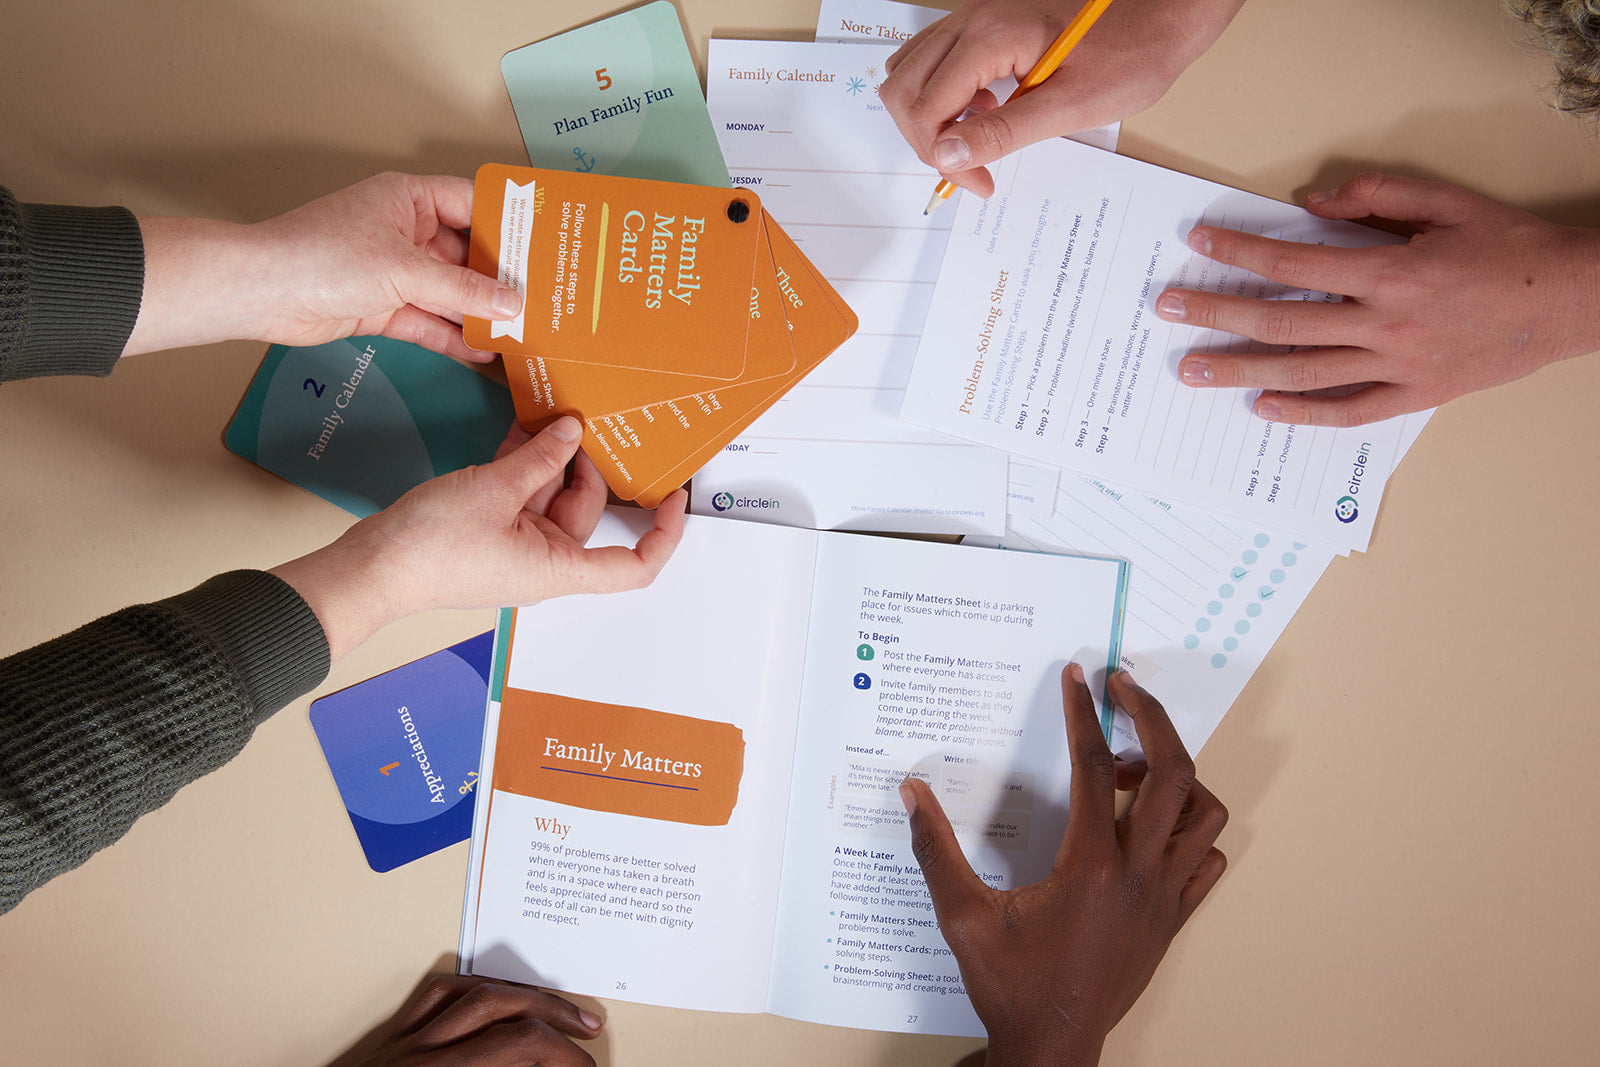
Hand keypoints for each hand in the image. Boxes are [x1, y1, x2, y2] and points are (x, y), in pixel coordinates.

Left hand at [125, 172, 520, 361]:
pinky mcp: (382, 306)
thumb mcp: (404, 269)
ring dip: (479, 314)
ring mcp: (393, 271)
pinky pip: (428, 321)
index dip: (508, 224)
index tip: (543, 246)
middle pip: (465, 255)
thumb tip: (510, 303)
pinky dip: (453, 336)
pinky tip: (484, 352)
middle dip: (499, 280)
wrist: (260, 292)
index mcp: (408, 199)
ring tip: (522, 332)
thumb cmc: (321, 256)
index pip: (471, 204)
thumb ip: (461, 290)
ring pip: (449, 293)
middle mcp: (403, 231)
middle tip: (541, 298)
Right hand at [271, 416, 686, 659]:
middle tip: (580, 420)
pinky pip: (521, 495)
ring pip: (551, 495)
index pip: (635, 565)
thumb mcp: (494, 489)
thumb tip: (571, 432)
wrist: (372, 567)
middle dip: (586, 465)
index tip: (674, 495)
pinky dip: (524, 465)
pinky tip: (523, 427)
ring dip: (550, 457)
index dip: (663, 533)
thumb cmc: (430, 549)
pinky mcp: (490, 532)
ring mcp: (517, 548)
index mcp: (559, 570)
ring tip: (551, 413)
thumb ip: (539, 458)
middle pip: (588, 511)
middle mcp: (545, 564)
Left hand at [350, 974, 598, 1065]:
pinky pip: (436, 997)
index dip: (564, 1056)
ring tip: (554, 1008)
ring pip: (475, 994)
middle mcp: (424, 1056)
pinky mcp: (391, 1042)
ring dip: (523, 995)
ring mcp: (405, 1044)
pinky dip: (473, 990)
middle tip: (587, 1034)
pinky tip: (496, 995)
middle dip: (555, 1018)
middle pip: (504, 1012)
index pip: (521, 1046)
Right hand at [879, 0, 1243, 195]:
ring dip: (930, 111)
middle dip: (924, 137)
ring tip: (978, 132)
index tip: (979, 182)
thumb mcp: (1069, 106)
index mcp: (990, 36)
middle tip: (970, 167)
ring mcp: (975, 12)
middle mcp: (973, 17)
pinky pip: (936, 55)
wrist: (1163, 13)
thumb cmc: (1130, 54)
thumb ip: (1001, 133)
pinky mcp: (985, 17)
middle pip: (903, 86)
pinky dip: (943, 88)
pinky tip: (985, 104)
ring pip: (911, 68)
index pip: (926, 108)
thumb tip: (947, 156)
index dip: (943, 157)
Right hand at [899, 666, 1226, 1066]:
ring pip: (1202, 816)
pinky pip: (1206, 862)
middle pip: (1172, 774)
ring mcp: (1164, 899)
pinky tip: (1152, 830)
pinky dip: (1191, 832)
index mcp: (1089, 867)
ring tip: (1132, 772)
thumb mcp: (962, 916)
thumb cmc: (1011, 987)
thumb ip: (936, 849)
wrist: (1053, 1048)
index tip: (1079, 679)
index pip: (1094, 767)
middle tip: (1124, 690)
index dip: (1084, 714)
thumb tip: (912, 793)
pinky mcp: (1173, 921)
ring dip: (1177, 778)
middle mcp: (1138, 876)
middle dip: (1152, 719)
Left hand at [1156, 172, 1599, 425]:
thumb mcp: (1443, 202)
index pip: (1293, 263)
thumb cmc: (1508, 247)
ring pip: (1302, 373)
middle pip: (1281, 322)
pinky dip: (1302, 413)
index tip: (1200, 244)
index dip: (1240, 253)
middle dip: (1216, 314)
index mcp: (1388, 273)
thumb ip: (1374, 196)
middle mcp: (1384, 325)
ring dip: (1240, 370)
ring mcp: (1397, 367)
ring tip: (1192, 369)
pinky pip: (1347, 412)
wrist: (1571, 300)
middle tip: (1167, 310)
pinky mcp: (1413, 396)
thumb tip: (1312, 201)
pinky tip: (1263, 407)